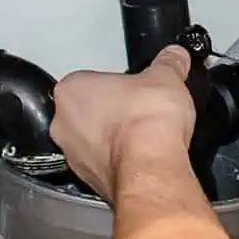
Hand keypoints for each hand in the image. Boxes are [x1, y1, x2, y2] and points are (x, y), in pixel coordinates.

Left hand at [51, 46, 195, 199]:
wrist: (152, 167)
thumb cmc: (146, 123)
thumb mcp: (165, 77)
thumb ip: (168, 63)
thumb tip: (174, 57)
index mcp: (71, 90)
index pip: (90, 79)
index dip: (116, 82)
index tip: (133, 87)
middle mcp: (65, 125)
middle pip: (87, 112)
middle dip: (111, 111)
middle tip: (138, 109)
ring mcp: (75, 156)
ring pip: (92, 142)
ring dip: (114, 139)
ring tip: (145, 134)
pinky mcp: (92, 182)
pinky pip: (105, 166)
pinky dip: (122, 162)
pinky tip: (144, 156)